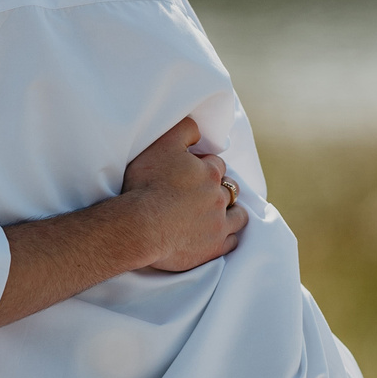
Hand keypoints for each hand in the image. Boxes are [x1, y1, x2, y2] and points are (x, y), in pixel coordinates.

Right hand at [122, 116, 245, 272]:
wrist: (139, 226)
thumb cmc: (146, 184)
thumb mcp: (161, 144)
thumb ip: (184, 130)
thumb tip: (198, 131)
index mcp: (209, 173)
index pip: (216, 164)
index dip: (204, 166)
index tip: (192, 172)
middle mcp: (219, 197)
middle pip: (230, 189)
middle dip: (220, 189)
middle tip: (203, 194)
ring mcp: (219, 224)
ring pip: (238, 216)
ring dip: (231, 212)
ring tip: (217, 214)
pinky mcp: (214, 247)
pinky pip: (232, 241)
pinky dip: (227, 237)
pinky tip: (217, 235)